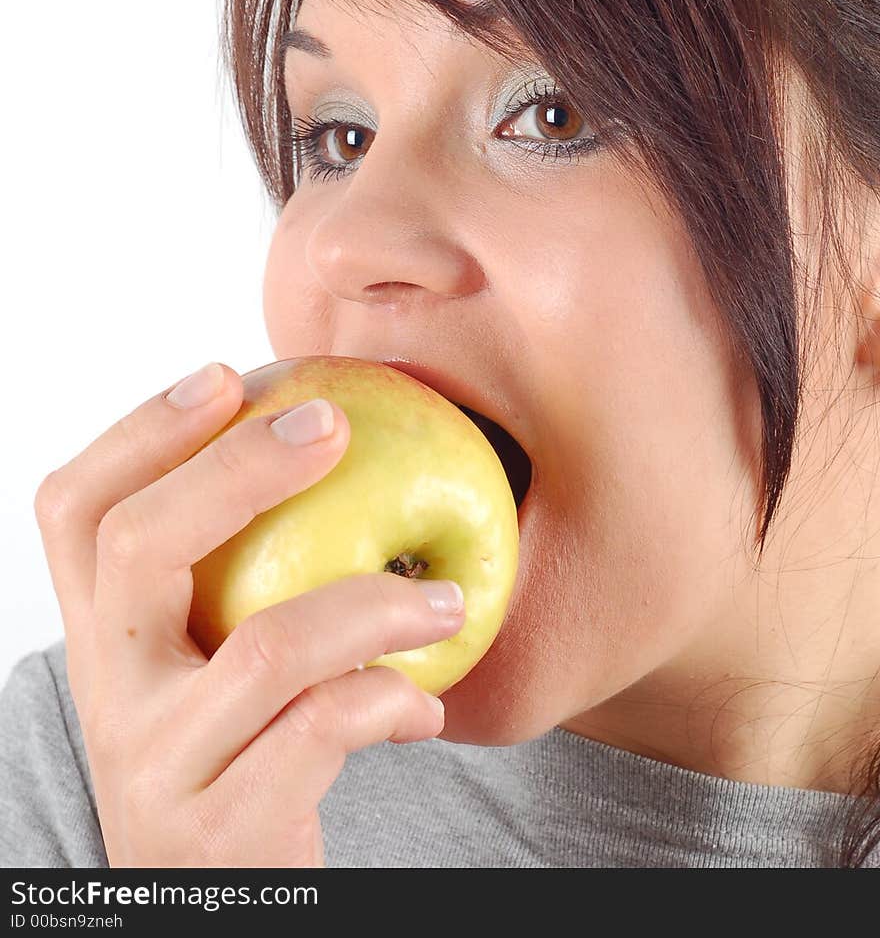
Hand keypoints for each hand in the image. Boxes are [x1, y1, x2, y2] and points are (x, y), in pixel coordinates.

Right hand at [34, 363, 464, 866]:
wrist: (213, 915)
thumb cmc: (234, 761)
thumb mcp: (204, 671)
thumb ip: (235, 582)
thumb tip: (330, 444)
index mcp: (101, 636)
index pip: (74, 510)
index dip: (139, 431)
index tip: (225, 376)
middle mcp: (108, 695)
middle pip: (136, 546)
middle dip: (240, 467)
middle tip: (336, 423)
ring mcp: (156, 767)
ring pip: (263, 647)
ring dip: (374, 601)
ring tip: (446, 596)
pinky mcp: (221, 836)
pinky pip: (319, 732)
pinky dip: (390, 697)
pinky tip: (424, 702)